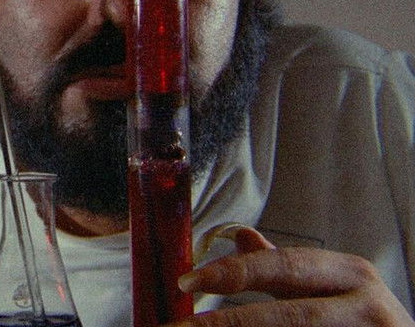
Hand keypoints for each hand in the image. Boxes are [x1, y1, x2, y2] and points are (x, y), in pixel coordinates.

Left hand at [173, 227, 413, 326]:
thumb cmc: (366, 321)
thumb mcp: (333, 286)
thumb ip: (286, 268)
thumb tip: (241, 236)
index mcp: (350, 274)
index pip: (282, 267)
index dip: (232, 274)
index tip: (187, 283)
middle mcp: (367, 307)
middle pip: (288, 317)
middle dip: (228, 324)